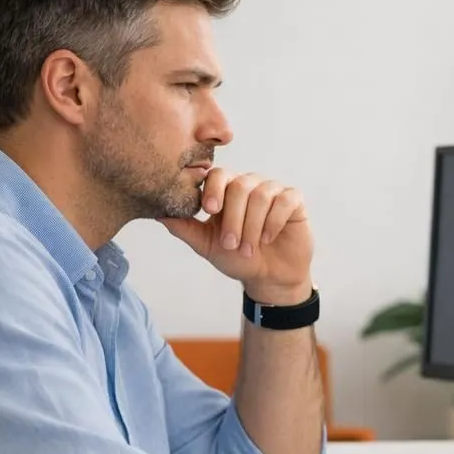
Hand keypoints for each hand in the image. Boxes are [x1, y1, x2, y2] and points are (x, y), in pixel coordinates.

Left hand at [159, 168, 313, 304]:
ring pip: (261, 195)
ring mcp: (272, 190)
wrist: (269, 278)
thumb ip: (185, 228)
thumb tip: (159, 214)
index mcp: (226, 190)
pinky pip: (284, 201)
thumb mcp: (207, 245)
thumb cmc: (238, 258)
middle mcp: (249, 185)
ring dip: (252, 226)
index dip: (213, 189)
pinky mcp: (294, 200)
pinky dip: (273, 221)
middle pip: (239, 186)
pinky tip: (268, 238)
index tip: (209, 210)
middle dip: (233, 217)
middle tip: (230, 244)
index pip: (217, 175)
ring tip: (249, 248)